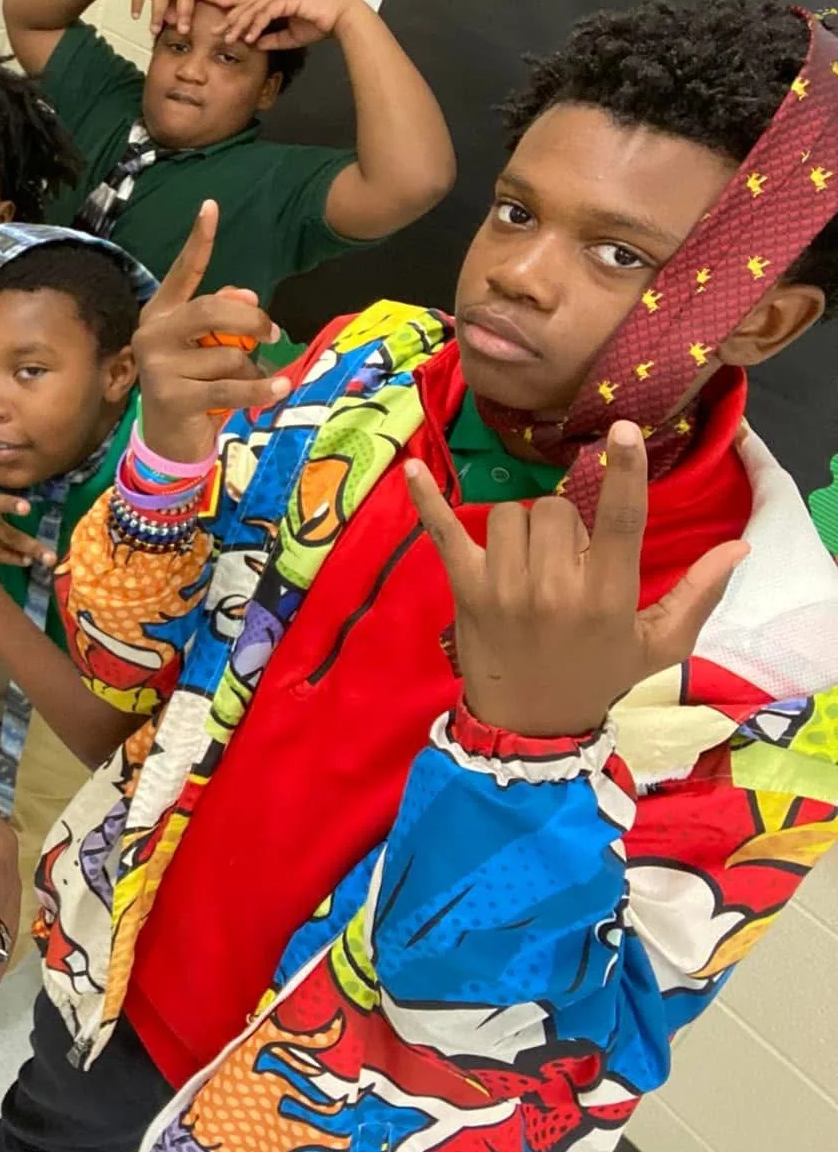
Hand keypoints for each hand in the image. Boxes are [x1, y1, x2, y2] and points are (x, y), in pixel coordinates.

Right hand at [132, 201, 288, 463]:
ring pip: (229, 356)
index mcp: (160, 314)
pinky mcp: (172, 397)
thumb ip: (223, 319)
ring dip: (249, 372)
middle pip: (212, 310)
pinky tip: (279, 388)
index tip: (211, 206)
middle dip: (250, 321)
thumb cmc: (194, 386)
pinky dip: (260, 390)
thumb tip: (247, 296)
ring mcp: (157, 366)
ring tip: (242, 385)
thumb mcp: (208, 348)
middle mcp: (152, 334)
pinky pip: (231, 387)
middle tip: (271, 333)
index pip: (184, 273)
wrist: (168, 442)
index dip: (199, 240)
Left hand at [220, 0, 365, 49]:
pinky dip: (256, 25)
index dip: (234, 15)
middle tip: (214, 32)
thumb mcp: (290, 36)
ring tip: (228, 38)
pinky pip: (266, 13)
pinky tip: (249, 37)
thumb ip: (272, 39)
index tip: (220, 28)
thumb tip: (255, 45)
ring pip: (253, 9)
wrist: (341, 15)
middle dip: (230, 20)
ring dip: (240, 24)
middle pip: (246, 6)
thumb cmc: (319, 23)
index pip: (249, 6)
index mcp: (275, 0)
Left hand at [404, 421, 748, 738]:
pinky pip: (443, 532)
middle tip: (567, 564)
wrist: (531, 723)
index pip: (619, 521)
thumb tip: (740, 546)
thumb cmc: (600, 676)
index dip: (624, 472)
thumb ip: (699, 593)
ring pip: (511, 514)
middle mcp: (553, 587)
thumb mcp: (660, 645)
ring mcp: (503, 585)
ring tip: (532, 564)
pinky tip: (412, 468)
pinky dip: (427, 500)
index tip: (622, 429)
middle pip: (556, 509)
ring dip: (523, 529)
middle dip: (565, 525)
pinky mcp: (464, 587)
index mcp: (606, 596)